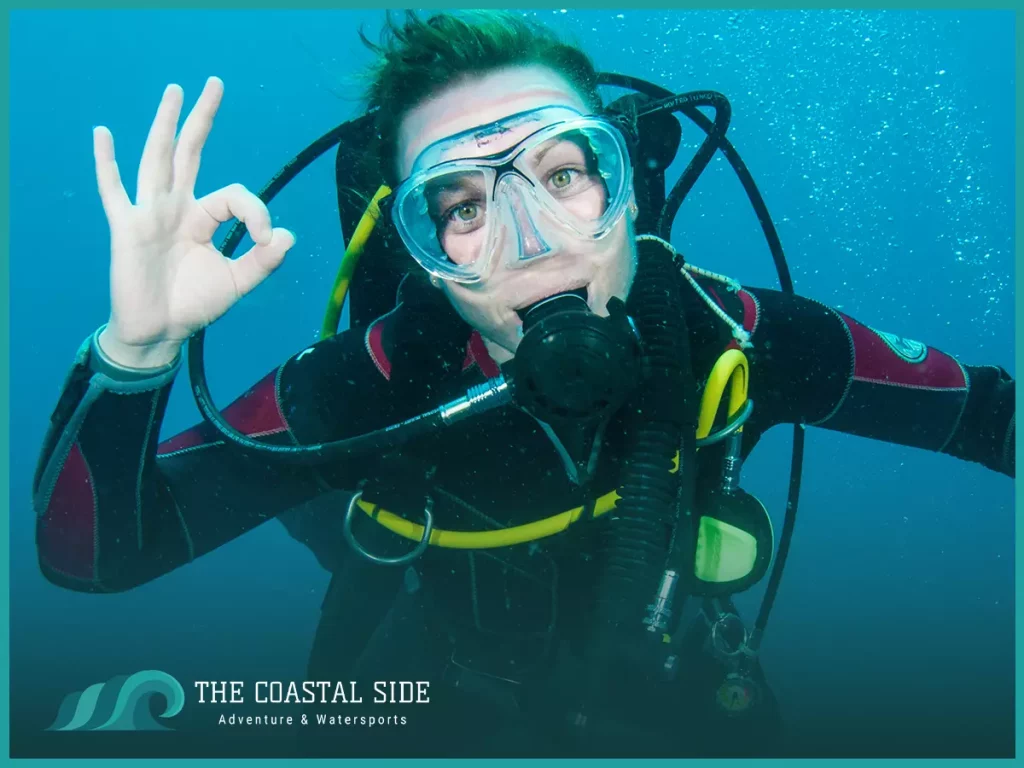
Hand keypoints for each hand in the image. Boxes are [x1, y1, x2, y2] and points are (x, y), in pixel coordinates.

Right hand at [92, 76, 294, 367]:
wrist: (160, 332)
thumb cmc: (195, 304)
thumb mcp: (238, 283)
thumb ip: (263, 261)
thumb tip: (288, 236)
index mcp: (203, 218)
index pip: (234, 195)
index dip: (255, 211)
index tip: (265, 238)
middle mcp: (177, 208)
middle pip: (190, 153)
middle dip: (202, 120)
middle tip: (215, 84)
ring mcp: (150, 214)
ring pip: (158, 160)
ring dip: (165, 125)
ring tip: (174, 91)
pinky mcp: (128, 229)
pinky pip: (114, 191)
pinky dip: (107, 164)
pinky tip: (102, 134)